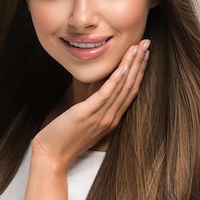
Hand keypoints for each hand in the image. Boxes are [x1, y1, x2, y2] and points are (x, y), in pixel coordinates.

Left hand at [32, 39, 150, 172]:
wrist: (52, 156)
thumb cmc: (65, 137)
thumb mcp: (84, 115)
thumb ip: (95, 100)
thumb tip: (100, 81)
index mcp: (112, 118)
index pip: (131, 91)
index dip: (139, 70)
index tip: (144, 53)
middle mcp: (111, 118)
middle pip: (131, 86)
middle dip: (140, 63)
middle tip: (148, 43)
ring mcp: (101, 117)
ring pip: (122, 88)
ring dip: (132, 65)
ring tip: (139, 48)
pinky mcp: (88, 114)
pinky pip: (106, 95)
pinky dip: (116, 79)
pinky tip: (123, 65)